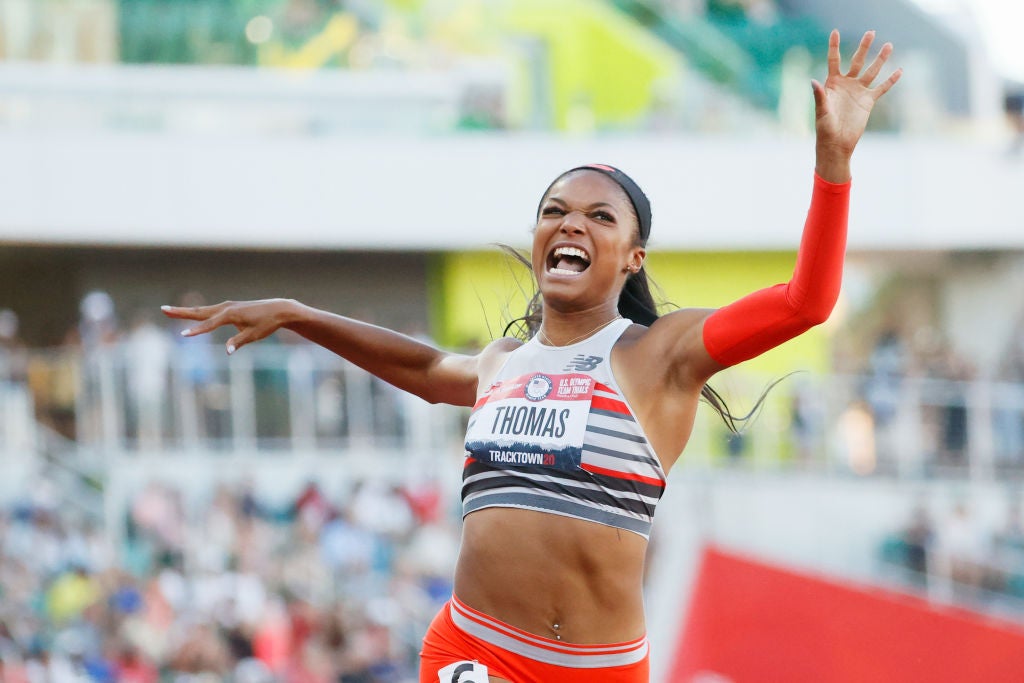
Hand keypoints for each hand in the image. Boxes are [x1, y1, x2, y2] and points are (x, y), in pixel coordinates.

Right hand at [161, 299, 298, 354]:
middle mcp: (225, 308)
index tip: (183, 336)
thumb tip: (227, 351)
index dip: (196, 331)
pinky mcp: (229, 308)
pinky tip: (189, 314)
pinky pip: (209, 311)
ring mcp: (226, 306)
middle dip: (180, 312)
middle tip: (162, 309)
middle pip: (199, 311)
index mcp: (230, 314)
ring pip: (202, 310)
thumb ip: (239, 342)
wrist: (278, 309)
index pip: (209, 324)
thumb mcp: (254, 335)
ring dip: (185, 311)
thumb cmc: (266, 323)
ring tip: (168, 311)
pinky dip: (197, 313)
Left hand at [813, 30, 901, 178]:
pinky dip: (891, 80)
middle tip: (871, 32)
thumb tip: (813, 81)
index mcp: (832, 84)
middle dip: (864, 47)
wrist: (837, 144)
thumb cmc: (825, 129)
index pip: (834, 60)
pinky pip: (882, 88)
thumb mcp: (821, 111)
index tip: (835, 31)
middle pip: (856, 61)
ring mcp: (858, 92)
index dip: (834, 46)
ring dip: (881, 59)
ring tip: (889, 45)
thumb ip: (819, 95)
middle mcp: (846, 84)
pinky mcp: (868, 101)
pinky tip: (900, 70)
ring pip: (872, 71)